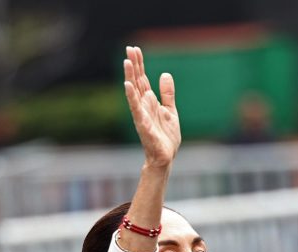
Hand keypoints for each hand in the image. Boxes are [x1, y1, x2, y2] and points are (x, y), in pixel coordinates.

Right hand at [123, 46, 180, 168]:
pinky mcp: (144, 126)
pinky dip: (132, 99)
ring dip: (130, 78)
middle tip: (129, 49)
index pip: (142, 79)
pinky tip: (128, 87)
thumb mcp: (170, 111)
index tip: (134, 48)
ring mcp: (142, 116)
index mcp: (149, 102)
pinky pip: (137, 111)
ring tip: (127, 63)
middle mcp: (143, 106)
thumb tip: (164, 74)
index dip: (139, 64)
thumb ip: (167, 94)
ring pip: (134, 93)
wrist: (166, 157)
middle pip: (137, 82)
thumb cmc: (166, 136)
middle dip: (133, 66)